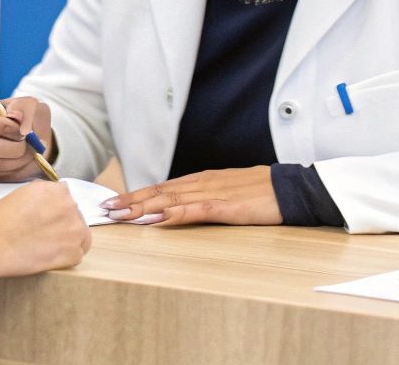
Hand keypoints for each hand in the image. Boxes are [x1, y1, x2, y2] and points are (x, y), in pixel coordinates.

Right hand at [0, 96, 54, 180]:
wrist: (26, 134)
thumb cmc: (22, 115)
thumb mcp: (28, 104)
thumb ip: (24, 110)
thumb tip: (21, 127)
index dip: (1, 126)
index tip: (19, 129)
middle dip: (14, 145)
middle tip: (28, 140)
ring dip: (18, 157)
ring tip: (29, 148)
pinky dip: (15, 167)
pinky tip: (20, 156)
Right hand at [0, 180, 90, 278]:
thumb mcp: (22, 194)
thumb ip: (43, 193)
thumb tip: (53, 198)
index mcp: (56, 190)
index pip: (66, 199)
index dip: (56, 211)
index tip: (46, 221)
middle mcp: (70, 206)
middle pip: (76, 217)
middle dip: (64, 226)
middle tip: (45, 235)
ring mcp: (74, 230)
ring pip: (81, 237)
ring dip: (68, 242)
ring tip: (48, 247)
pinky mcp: (73, 253)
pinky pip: (77, 256)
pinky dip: (65, 259)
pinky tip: (48, 258)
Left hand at [101, 166, 281, 225]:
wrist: (291, 187)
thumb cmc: (262, 192)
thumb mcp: (227, 192)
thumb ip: (204, 197)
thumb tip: (180, 206)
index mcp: (202, 180)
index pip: (162, 187)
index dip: (136, 194)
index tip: (114, 201)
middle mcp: (202, 183)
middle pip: (159, 192)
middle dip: (131, 201)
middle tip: (106, 209)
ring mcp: (214, 194)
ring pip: (171, 199)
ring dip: (144, 207)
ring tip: (122, 214)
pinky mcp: (227, 207)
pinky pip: (196, 210)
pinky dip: (174, 212)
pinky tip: (158, 217)